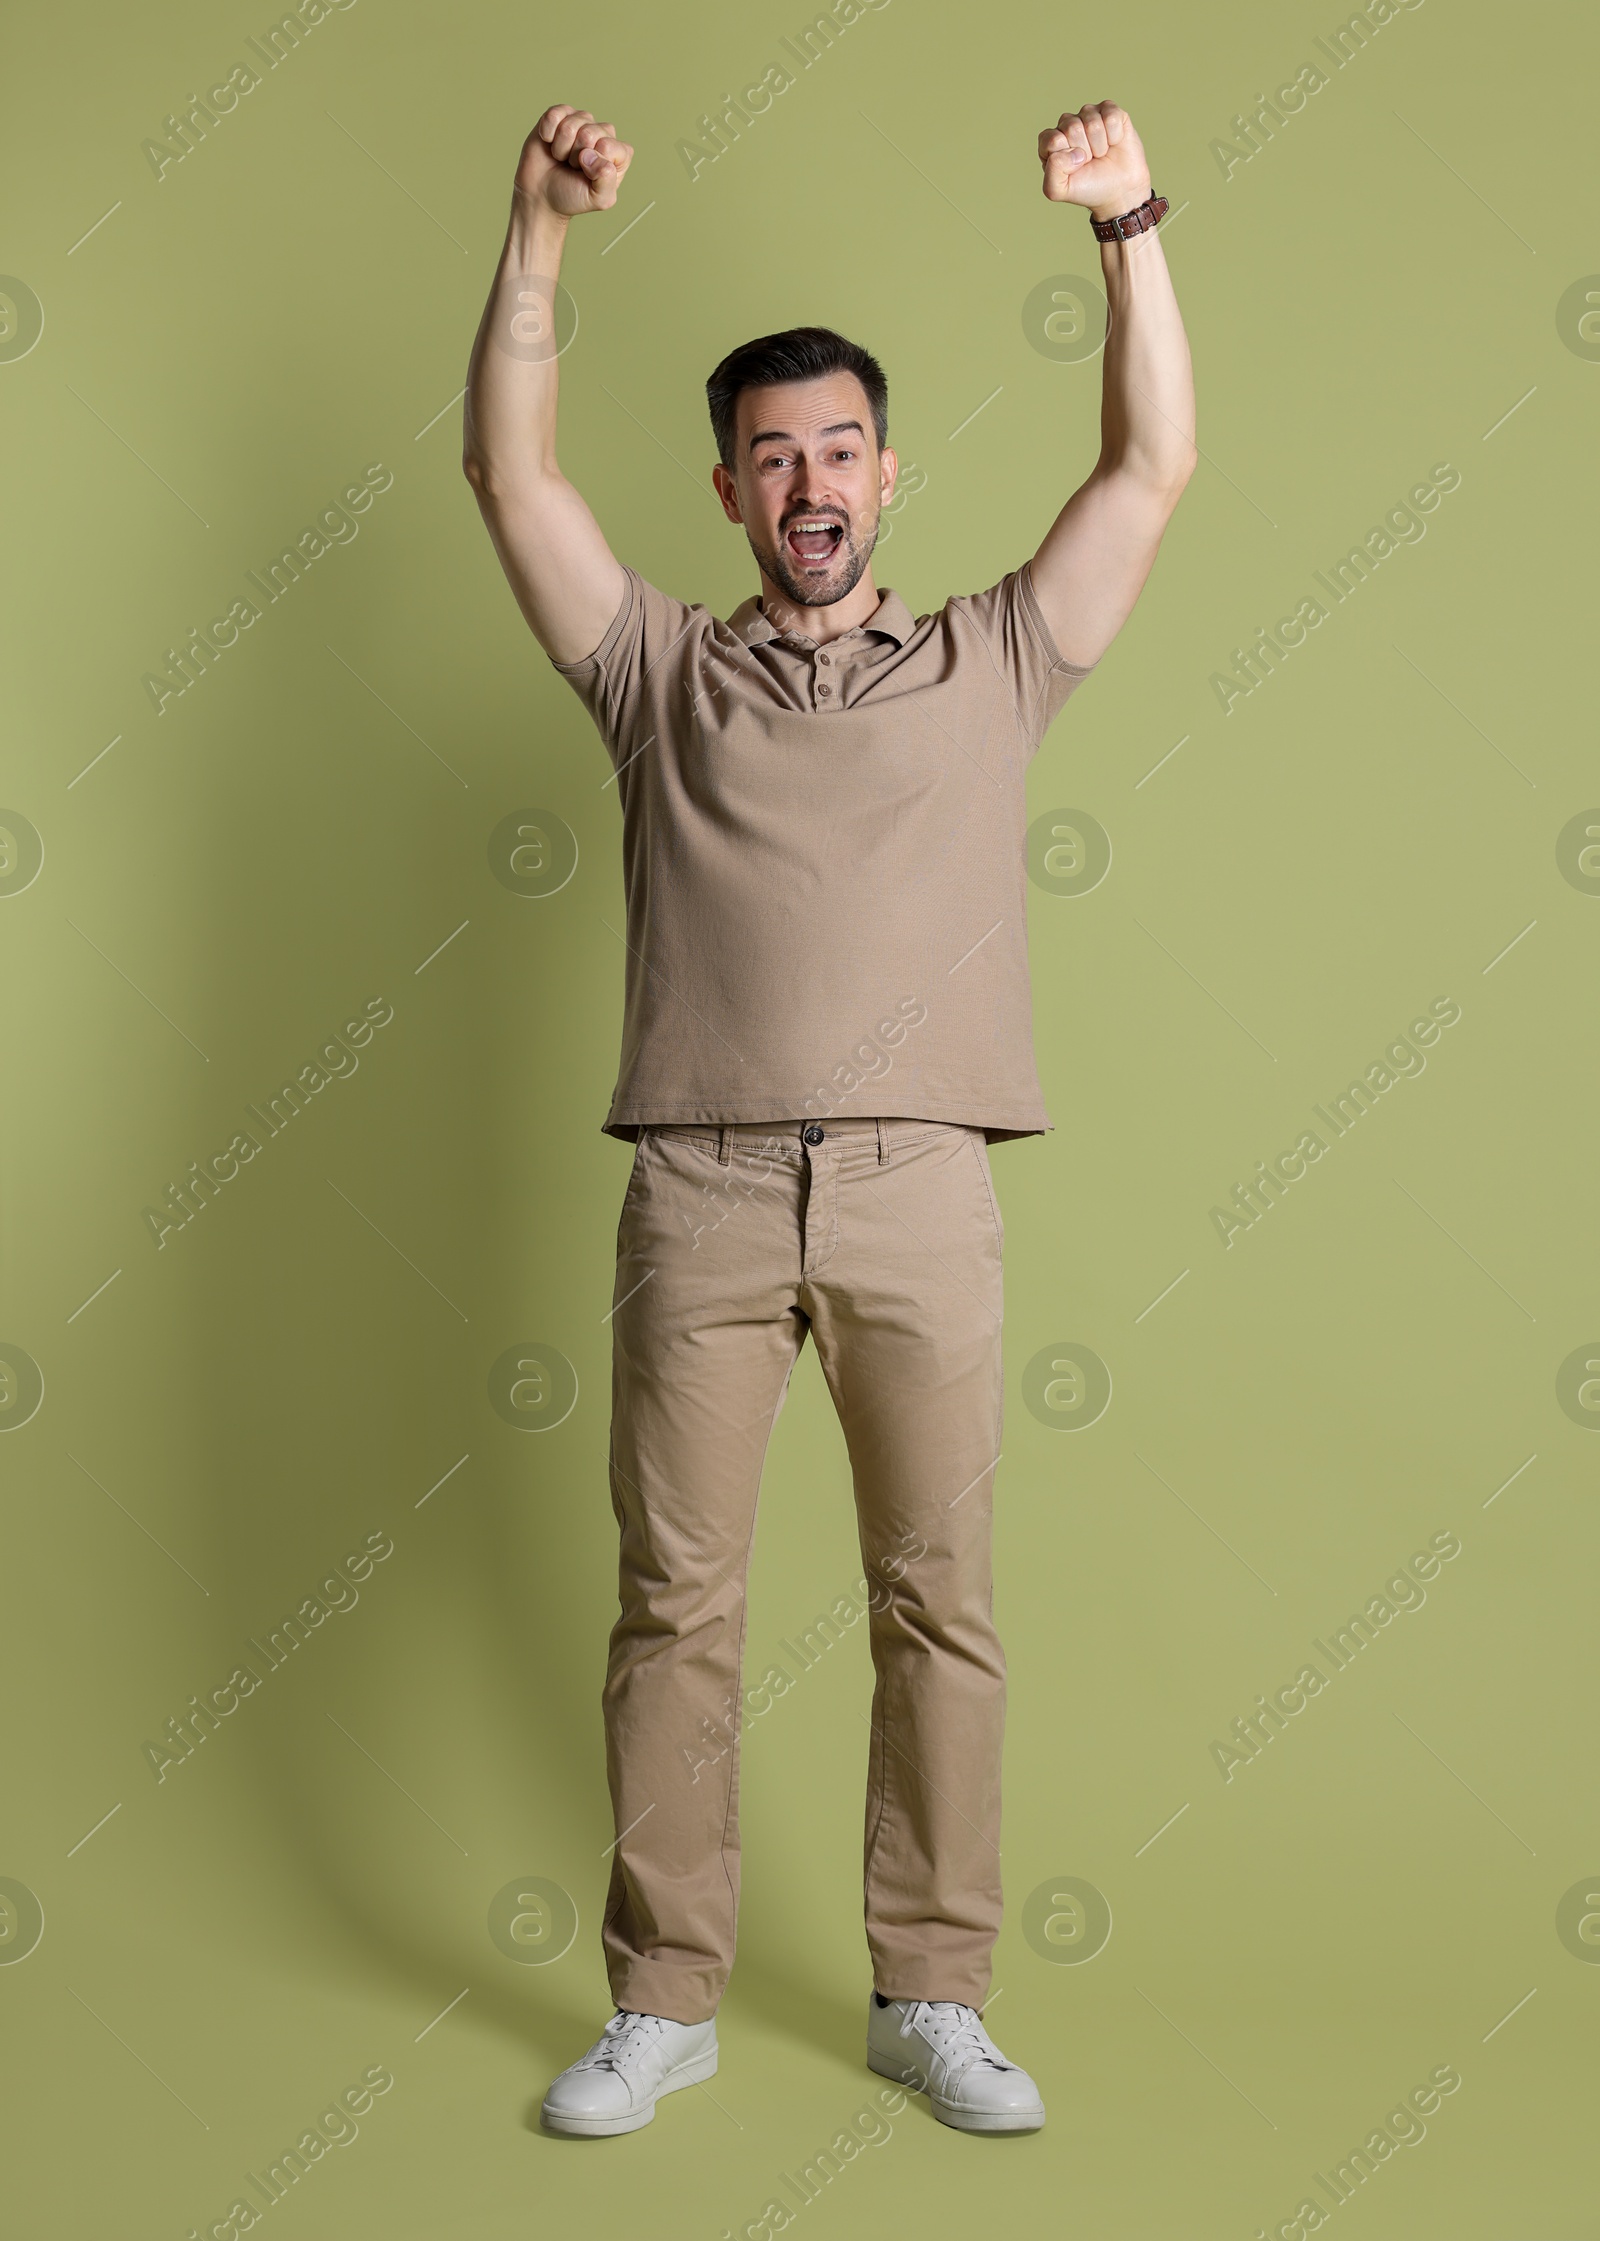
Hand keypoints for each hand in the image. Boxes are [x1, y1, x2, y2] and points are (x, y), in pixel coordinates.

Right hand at [516, 105, 632, 216]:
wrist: (542, 194)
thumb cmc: (572, 196)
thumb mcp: (598, 199)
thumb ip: (607, 181)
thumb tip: (592, 154)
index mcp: (619, 154)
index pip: (608, 146)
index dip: (592, 163)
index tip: (587, 175)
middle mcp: (603, 133)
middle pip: (589, 133)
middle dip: (575, 156)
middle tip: (572, 167)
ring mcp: (582, 121)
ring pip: (570, 125)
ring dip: (561, 148)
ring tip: (562, 158)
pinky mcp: (561, 114)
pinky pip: (554, 115)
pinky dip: (547, 133)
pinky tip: (550, 143)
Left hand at [1038, 102, 1149, 221]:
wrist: (1119, 190)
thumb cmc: (1088, 188)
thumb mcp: (1060, 190)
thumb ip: (1052, 173)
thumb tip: (1071, 151)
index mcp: (1051, 142)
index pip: (1052, 140)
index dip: (1066, 157)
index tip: (1075, 168)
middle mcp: (1068, 124)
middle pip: (1072, 128)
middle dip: (1085, 151)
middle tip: (1090, 161)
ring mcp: (1089, 115)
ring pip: (1092, 122)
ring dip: (1100, 145)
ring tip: (1101, 153)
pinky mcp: (1110, 111)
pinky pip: (1111, 116)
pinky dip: (1115, 135)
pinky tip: (1113, 142)